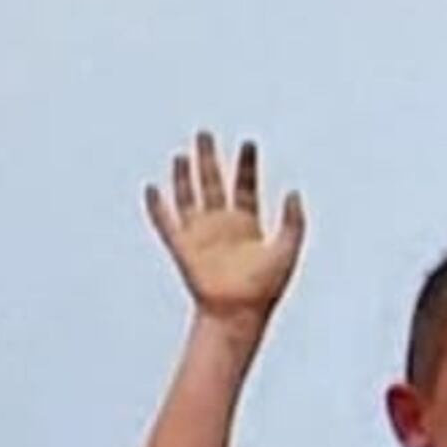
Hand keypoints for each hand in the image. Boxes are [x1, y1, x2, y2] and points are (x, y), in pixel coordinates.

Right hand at [144, 133, 306, 329]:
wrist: (239, 312)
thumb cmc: (264, 288)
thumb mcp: (286, 250)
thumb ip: (293, 222)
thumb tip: (295, 193)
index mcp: (247, 225)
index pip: (245, 186)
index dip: (247, 165)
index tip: (249, 144)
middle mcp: (222, 225)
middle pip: (213, 183)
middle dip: (209, 158)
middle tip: (205, 134)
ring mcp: (201, 234)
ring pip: (188, 197)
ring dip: (184, 176)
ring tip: (182, 154)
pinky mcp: (183, 247)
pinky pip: (166, 223)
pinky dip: (157, 207)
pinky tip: (151, 189)